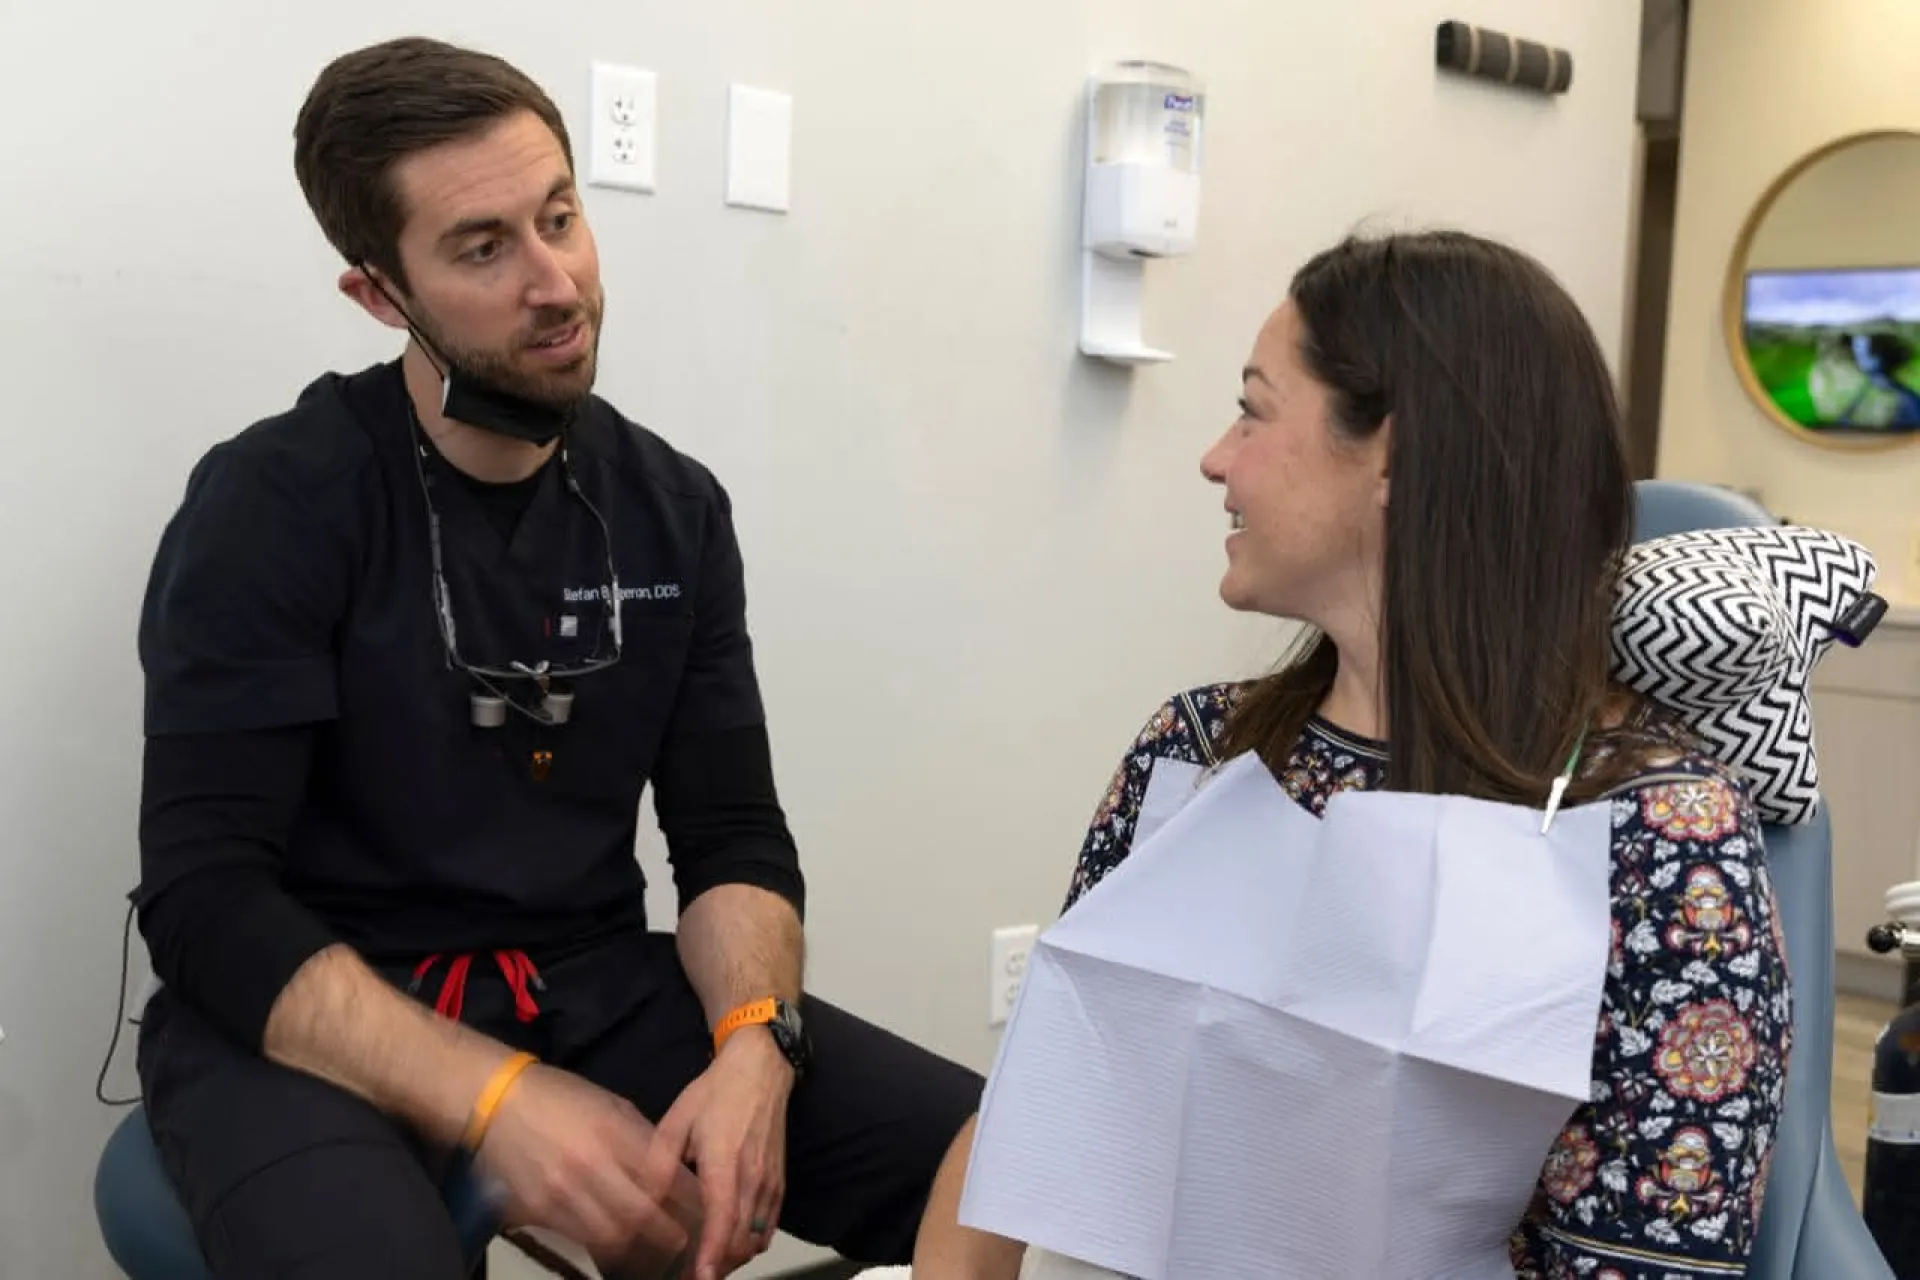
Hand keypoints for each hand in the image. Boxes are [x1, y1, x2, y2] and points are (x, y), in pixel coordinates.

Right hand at [473, 1063, 691, 1264]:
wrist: (498, 1102)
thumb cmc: (560, 1097)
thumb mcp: (611, 1104)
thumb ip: (641, 1138)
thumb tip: (669, 1170)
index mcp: (615, 1131)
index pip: (663, 1176)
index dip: (686, 1199)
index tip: (700, 1209)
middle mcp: (591, 1164)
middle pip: (640, 1214)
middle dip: (666, 1232)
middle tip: (678, 1239)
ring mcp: (562, 1190)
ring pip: (610, 1235)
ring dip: (632, 1242)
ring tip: (643, 1241)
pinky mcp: (538, 1209)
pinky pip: (577, 1236)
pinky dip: (597, 1239)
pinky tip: (607, 1234)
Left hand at [641, 1029, 794, 1279]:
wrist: (760, 1069)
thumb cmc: (717, 1092)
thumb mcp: (677, 1120)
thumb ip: (660, 1162)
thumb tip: (643, 1198)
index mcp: (724, 1165)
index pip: (722, 1223)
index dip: (712, 1256)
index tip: (700, 1278)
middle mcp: (753, 1179)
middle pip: (741, 1241)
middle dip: (720, 1266)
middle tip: (692, 1276)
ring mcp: (770, 1183)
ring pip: (757, 1238)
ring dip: (735, 1257)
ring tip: (709, 1263)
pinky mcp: (780, 1181)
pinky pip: (769, 1226)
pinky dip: (752, 1242)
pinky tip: (732, 1243)